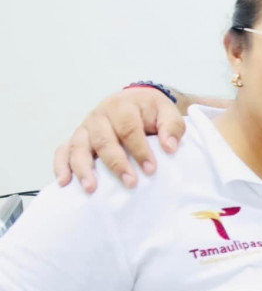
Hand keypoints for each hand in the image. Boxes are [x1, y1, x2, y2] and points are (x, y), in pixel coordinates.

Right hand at [53, 87, 184, 193]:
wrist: (136, 101)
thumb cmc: (151, 111)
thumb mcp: (167, 112)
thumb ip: (171, 127)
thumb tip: (169, 147)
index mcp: (122, 106)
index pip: (128, 129)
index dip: (140, 150)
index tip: (151, 169)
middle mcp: (99, 116)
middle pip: (102, 139)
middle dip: (116, 163)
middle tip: (130, 182)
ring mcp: (85, 127)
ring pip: (78, 146)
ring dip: (83, 168)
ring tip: (91, 188)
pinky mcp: (77, 139)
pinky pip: (63, 150)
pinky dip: (61, 165)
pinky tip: (64, 182)